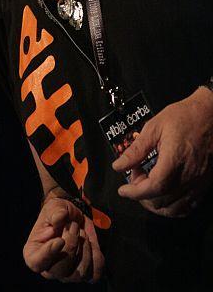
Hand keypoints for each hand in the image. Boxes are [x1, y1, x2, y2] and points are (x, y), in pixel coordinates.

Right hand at [23, 197, 103, 281]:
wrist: (73, 216)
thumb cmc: (58, 213)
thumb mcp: (53, 208)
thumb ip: (55, 213)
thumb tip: (60, 218)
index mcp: (34, 253)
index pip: (37, 263)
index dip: (48, 254)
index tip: (60, 240)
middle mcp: (49, 269)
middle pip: (60, 271)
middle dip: (71, 246)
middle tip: (74, 226)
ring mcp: (68, 274)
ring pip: (79, 274)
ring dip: (85, 249)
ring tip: (82, 232)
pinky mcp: (85, 274)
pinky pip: (95, 273)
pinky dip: (96, 257)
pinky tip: (91, 243)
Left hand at [112, 86, 212, 216]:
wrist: (211, 114)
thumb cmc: (185, 116)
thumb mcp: (154, 127)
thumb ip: (136, 149)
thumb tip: (119, 165)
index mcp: (175, 159)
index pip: (153, 188)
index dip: (135, 192)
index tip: (123, 190)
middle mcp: (189, 175)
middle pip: (161, 201)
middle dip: (141, 194)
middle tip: (135, 175)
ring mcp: (199, 182)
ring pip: (174, 208)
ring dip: (155, 203)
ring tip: (147, 184)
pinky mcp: (205, 184)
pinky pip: (188, 206)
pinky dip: (173, 206)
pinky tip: (164, 194)